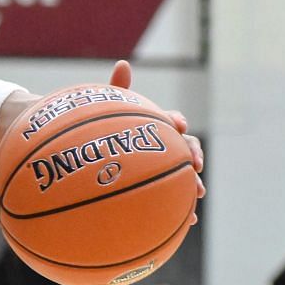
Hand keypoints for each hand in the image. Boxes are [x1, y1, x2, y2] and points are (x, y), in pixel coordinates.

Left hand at [110, 59, 204, 209]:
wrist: (86, 162)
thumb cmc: (96, 132)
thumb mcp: (104, 111)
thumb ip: (117, 92)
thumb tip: (123, 63)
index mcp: (153, 129)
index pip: (170, 122)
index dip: (176, 122)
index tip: (176, 124)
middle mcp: (161, 149)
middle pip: (185, 149)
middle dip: (194, 155)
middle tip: (195, 163)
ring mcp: (160, 171)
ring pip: (184, 177)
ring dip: (194, 184)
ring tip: (198, 193)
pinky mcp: (157, 194)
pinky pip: (173, 202)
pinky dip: (183, 210)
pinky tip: (188, 221)